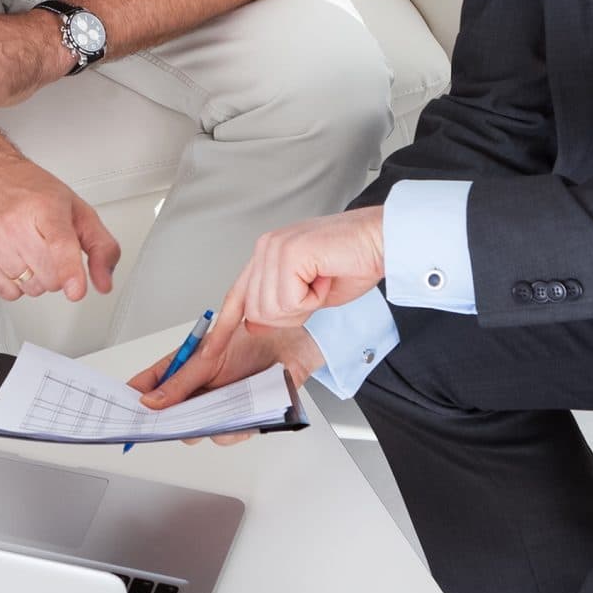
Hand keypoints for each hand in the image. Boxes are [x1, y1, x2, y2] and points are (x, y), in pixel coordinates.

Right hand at [0, 151, 120, 302]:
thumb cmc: (31, 191)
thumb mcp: (77, 210)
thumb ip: (100, 246)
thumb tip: (104, 282)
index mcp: (45, 207)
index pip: (59, 245)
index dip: (70, 271)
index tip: (76, 289)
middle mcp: (15, 224)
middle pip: (50, 277)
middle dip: (58, 270)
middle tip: (47, 244)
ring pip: (31, 288)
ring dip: (36, 276)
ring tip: (27, 246)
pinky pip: (9, 293)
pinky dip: (15, 282)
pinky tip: (12, 256)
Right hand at [127, 319, 325, 444]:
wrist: (289, 347)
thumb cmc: (249, 342)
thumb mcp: (208, 359)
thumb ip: (179, 383)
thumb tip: (149, 403)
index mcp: (181, 368)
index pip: (148, 387)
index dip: (133, 401)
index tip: (122, 416)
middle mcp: (195, 390)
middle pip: (169, 416)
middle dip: (170, 422)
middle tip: (173, 423)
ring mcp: (215, 406)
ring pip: (197, 431)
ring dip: (205, 425)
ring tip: (218, 411)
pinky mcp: (237, 419)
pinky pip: (225, 435)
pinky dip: (232, 430)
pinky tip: (240, 418)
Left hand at [217, 206, 386, 331]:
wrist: (381, 241)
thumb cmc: (354, 263)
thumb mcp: (308, 294)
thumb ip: (279, 305)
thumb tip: (252, 324)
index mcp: (267, 254)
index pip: (237, 295)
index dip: (224, 325)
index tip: (211, 351)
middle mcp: (265, 247)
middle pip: (255, 310)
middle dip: (289, 315)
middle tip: (315, 292)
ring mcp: (274, 248)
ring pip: (271, 309)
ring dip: (304, 306)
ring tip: (322, 281)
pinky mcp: (288, 253)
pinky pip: (289, 301)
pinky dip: (313, 299)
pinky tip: (325, 278)